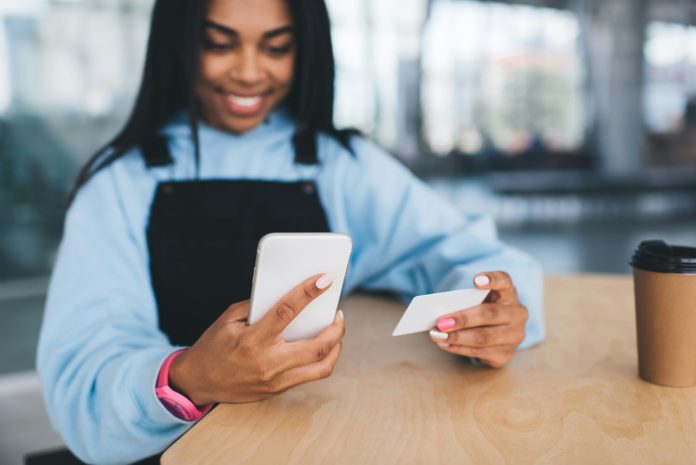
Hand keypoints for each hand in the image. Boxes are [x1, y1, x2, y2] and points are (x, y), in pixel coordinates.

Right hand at [169, 273, 344, 404]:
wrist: (198, 382)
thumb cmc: (214, 345)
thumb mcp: (229, 319)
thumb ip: (257, 305)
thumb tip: (288, 293)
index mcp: (253, 340)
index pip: (286, 312)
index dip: (308, 293)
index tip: (325, 279)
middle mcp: (268, 362)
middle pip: (316, 346)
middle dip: (336, 328)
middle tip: (339, 313)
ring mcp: (275, 380)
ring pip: (321, 367)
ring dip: (336, 347)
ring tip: (336, 330)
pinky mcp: (278, 390)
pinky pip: (310, 375)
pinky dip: (322, 359)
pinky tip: (323, 346)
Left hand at [429, 271, 527, 367]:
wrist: (496, 334)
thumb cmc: (481, 310)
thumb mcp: (477, 301)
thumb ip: (465, 301)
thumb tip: (442, 312)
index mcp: (509, 293)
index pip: (504, 281)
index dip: (492, 280)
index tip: (475, 281)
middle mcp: (517, 313)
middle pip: (489, 314)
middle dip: (463, 319)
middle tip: (441, 322)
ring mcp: (514, 335)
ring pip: (484, 337)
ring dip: (457, 337)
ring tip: (437, 335)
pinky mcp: (506, 354)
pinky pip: (480, 352)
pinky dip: (459, 348)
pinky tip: (445, 344)